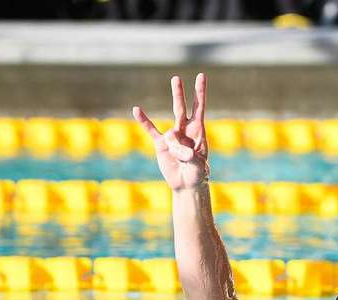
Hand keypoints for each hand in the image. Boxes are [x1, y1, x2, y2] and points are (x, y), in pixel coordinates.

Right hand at [132, 73, 208, 191]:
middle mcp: (185, 131)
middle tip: (176, 78)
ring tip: (182, 159)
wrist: (187, 185)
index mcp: (198, 132)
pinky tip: (137, 110)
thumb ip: (190, 156)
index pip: (199, 108)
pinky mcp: (161, 145)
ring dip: (175, 145)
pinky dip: (144, 121)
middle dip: (179, 94)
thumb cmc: (198, 174)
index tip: (201, 76)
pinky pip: (151, 131)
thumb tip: (179, 149)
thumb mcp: (198, 166)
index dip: (200, 93)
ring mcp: (172, 137)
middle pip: (181, 108)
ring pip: (170, 130)